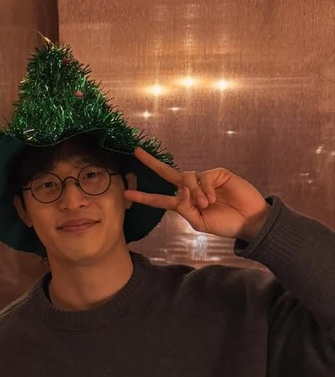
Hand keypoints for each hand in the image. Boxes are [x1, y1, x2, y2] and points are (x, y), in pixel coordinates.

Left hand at [123, 147, 270, 240]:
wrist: (249, 221)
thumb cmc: (225, 224)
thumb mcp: (200, 223)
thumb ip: (185, 210)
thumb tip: (179, 193)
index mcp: (184, 203)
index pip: (161, 198)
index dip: (145, 196)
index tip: (127, 193)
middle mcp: (191, 189)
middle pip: (167, 173)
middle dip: (151, 162)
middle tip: (136, 151)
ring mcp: (203, 180)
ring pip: (186, 178)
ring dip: (194, 192)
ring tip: (206, 204)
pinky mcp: (217, 173)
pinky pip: (203, 178)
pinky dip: (205, 189)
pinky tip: (213, 198)